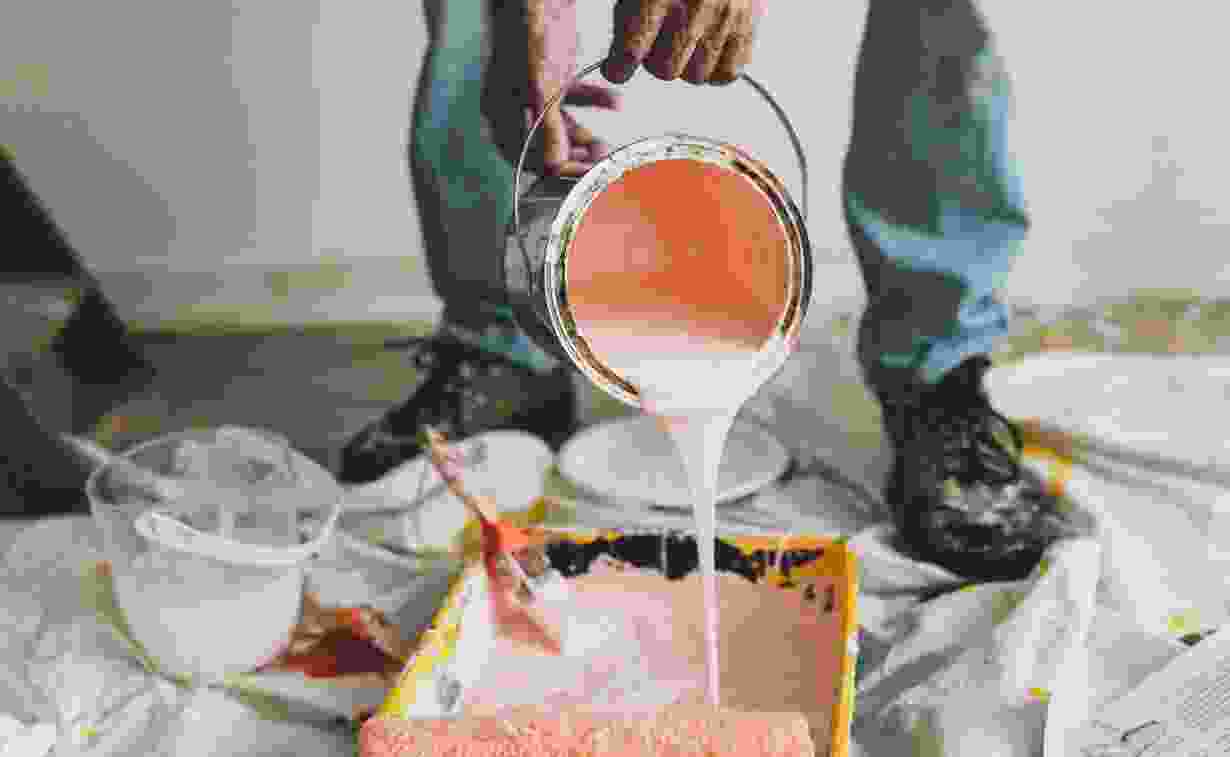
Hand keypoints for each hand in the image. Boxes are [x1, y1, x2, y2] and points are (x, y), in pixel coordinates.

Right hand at [486, 0, 620, 177]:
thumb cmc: (529, 30)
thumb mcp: (540, 85)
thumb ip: (548, 126)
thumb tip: (554, 164)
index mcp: (501, 111)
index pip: (524, 155)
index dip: (553, 169)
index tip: (581, 176)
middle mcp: (516, 105)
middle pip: (545, 145)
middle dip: (573, 156)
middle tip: (598, 162)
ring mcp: (536, 91)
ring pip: (562, 126)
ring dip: (584, 136)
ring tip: (604, 143)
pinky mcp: (554, 75)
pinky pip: (575, 98)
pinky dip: (595, 101)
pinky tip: (614, 103)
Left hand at [602, 0, 766, 84]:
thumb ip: (630, 14)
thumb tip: (621, 54)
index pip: (631, 52)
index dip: (618, 67)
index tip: (616, 69)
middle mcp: (696, 7)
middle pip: (665, 70)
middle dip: (654, 60)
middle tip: (654, 42)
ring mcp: (725, 19)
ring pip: (695, 76)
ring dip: (685, 64)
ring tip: (683, 40)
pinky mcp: (746, 26)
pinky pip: (727, 72)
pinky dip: (715, 67)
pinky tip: (705, 48)